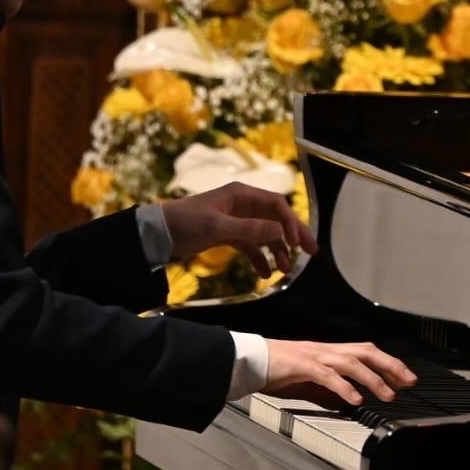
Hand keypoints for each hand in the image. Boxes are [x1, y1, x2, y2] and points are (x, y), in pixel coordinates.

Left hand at [161, 180, 318, 276]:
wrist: (158, 233)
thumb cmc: (186, 223)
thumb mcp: (218, 226)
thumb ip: (249, 229)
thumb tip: (280, 231)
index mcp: (241, 195)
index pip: (276, 205)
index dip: (290, 223)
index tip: (297, 244)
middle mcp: (242, 205)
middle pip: (275, 218)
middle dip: (292, 235)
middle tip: (311, 252)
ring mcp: (236, 220)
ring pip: (265, 234)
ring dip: (276, 250)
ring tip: (284, 271)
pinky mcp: (228, 235)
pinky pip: (251, 245)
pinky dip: (259, 258)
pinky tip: (265, 274)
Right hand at [263, 339, 416, 406]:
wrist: (251, 360)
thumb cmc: (277, 370)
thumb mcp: (309, 383)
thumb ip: (328, 391)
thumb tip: (345, 403)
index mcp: (328, 353)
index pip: (365, 352)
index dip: (388, 363)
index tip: (407, 378)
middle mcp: (325, 350)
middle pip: (365, 350)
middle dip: (390, 365)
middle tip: (409, 382)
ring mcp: (314, 356)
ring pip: (351, 361)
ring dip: (373, 378)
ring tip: (388, 395)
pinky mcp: (302, 365)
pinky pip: (327, 375)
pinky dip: (344, 386)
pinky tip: (355, 399)